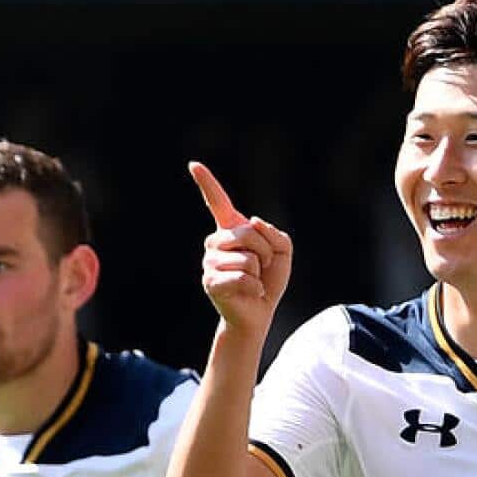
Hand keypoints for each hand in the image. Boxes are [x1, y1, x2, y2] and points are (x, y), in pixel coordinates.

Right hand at [189, 161, 292, 336]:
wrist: (260, 312)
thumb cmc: (269, 279)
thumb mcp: (283, 250)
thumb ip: (274, 232)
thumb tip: (253, 222)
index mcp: (231, 230)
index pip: (218, 202)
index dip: (206, 182)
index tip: (194, 164)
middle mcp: (215, 242)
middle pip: (247, 232)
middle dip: (266, 251)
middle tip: (263, 268)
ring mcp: (210, 262)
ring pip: (247, 257)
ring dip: (259, 272)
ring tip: (254, 280)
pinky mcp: (211, 282)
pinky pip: (243, 277)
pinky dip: (255, 287)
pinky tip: (250, 293)